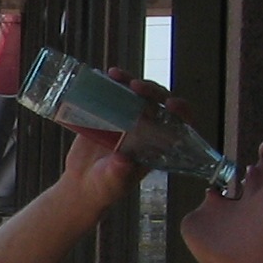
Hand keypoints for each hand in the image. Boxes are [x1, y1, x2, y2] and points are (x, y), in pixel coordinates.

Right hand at [52, 69, 180, 213]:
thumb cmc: (104, 188)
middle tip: (137, 87)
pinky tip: (107, 75)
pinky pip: (115, 92)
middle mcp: (147, 128)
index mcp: (157, 144)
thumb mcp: (112, 183)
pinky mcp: (109, 113)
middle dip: (152, 90)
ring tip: (117, 76)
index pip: (180, 123)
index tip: (172, 104)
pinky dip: (113, 82)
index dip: (181, 110)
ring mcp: (128, 118)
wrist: (81, 184)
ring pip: (138, 93)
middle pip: (159, 101)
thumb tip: (122, 161)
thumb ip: (119, 174)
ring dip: (131, 80)